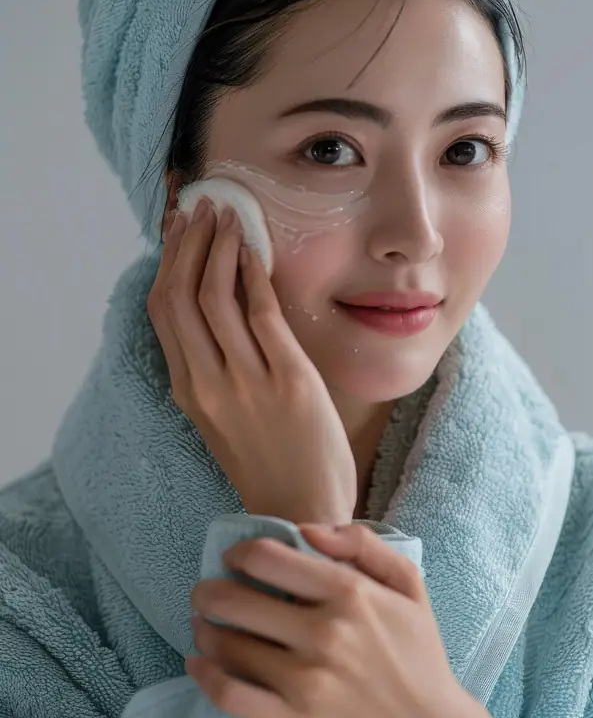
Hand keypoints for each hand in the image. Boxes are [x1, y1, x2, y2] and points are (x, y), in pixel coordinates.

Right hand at [147, 201, 356, 523]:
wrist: (304, 509)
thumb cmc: (270, 463)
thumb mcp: (223, 418)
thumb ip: (213, 371)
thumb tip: (213, 312)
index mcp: (188, 392)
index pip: (162, 312)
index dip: (167, 262)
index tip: (178, 230)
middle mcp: (208, 384)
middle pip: (181, 295)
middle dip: (189, 243)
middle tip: (203, 208)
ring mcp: (247, 383)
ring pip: (216, 296)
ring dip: (220, 247)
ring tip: (230, 217)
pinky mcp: (289, 381)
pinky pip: (262, 314)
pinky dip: (253, 274)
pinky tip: (255, 251)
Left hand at [185, 521, 502, 717]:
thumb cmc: (420, 656)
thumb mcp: (409, 587)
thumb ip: (364, 545)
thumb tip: (308, 530)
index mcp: (351, 594)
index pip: (267, 558)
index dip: (238, 554)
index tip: (233, 560)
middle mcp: (325, 634)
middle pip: (234, 600)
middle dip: (208, 592)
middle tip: (205, 594)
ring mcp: (308, 682)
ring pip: (227, 645)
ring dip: (204, 630)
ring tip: (203, 625)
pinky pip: (230, 694)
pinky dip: (204, 675)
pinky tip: (198, 662)